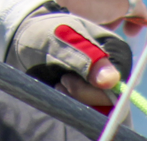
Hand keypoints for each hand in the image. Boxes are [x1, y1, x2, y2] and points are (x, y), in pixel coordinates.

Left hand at [7, 4, 132, 108]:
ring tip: (59, 83)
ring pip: (99, 110)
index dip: (94, 91)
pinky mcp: (92, 95)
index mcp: (117, 51)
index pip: (118, 86)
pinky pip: (90, 112)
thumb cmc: (45, 35)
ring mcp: (104, 84)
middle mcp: (115, 69)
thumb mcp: (61, 42)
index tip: (68, 79)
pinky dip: (73, 106)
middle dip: (82, 96)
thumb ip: (86, 59)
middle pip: (109, 102)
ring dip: (76, 102)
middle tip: (62, 80)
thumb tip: (111, 81)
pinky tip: (60, 90)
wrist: (28, 40)